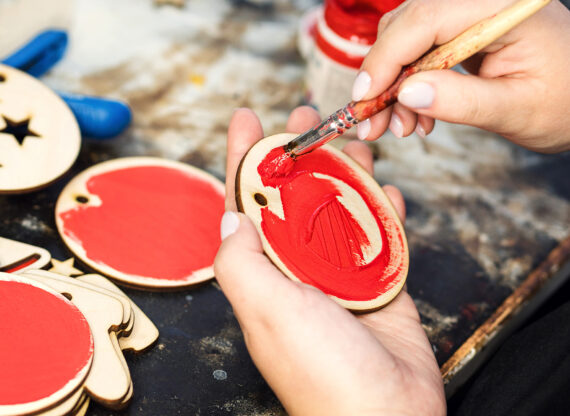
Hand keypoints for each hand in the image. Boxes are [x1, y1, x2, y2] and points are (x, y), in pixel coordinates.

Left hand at [214, 106, 444, 415]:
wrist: (386, 414)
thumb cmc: (322, 370)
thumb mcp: (269, 310)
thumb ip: (242, 262)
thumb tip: (231, 217)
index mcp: (266, 272)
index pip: (249, 203)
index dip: (246, 159)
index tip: (247, 118)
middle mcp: (300, 269)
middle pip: (297, 197)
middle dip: (299, 153)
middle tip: (306, 117)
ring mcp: (342, 275)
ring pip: (342, 209)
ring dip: (345, 173)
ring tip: (352, 139)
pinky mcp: (380, 284)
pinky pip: (382, 236)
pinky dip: (384, 211)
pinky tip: (389, 189)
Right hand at [352, 0, 569, 152]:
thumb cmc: (565, 104)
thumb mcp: (517, 110)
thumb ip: (463, 101)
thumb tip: (406, 93)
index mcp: (502, 7)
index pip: (426, 20)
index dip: (386, 58)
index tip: (363, 98)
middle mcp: (481, 2)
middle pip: (407, 26)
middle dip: (382, 78)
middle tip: (372, 124)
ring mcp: (469, 15)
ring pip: (405, 41)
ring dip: (392, 87)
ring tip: (400, 128)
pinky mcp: (462, 33)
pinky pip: (418, 52)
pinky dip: (407, 87)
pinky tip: (416, 116)